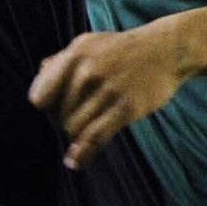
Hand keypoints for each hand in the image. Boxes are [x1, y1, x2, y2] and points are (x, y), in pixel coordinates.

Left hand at [28, 22, 187, 170]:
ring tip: (85, 128)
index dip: (44, 106)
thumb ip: (62, 59)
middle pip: (57, 116)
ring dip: (75, 135)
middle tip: (76, 118)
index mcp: (74, 56)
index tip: (53, 109)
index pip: (40, 96)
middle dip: (61, 122)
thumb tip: (41, 72)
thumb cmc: (122, 48)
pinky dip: (82, 154)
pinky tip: (74, 163)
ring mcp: (107, 92)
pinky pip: (96, 138)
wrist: (166, 50)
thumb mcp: (88, 43)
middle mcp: (87, 73)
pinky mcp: (126, 109)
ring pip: (74, 129)